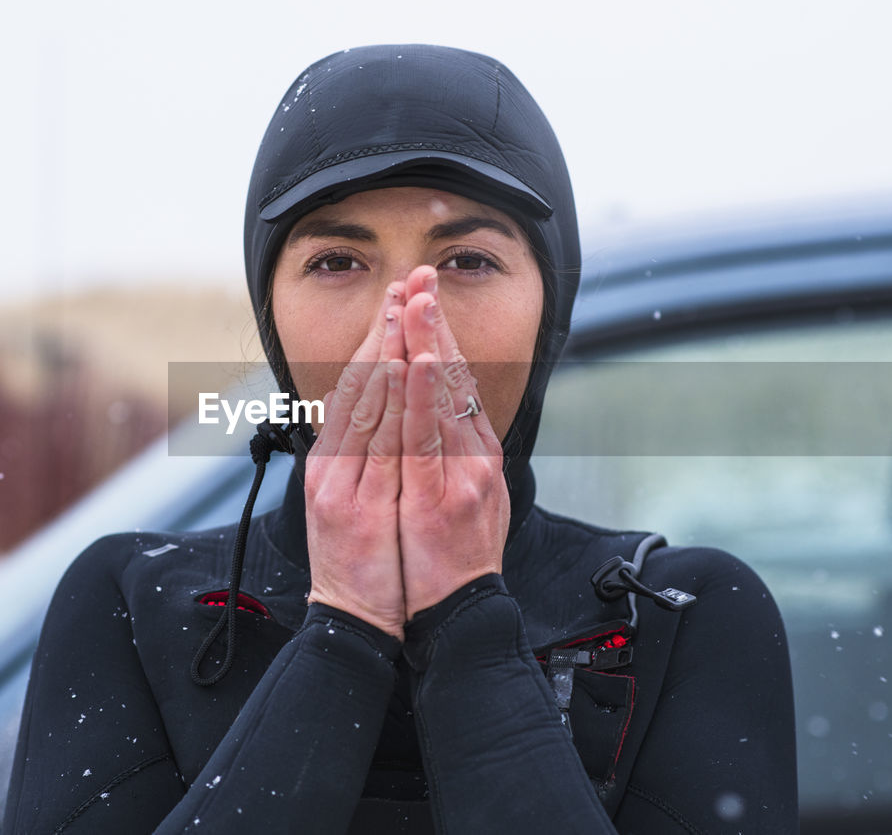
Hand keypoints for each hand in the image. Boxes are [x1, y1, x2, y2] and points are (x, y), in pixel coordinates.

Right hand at [304, 282, 409, 639]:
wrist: (355, 618)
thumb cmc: (365, 559)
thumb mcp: (360, 498)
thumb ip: (370, 454)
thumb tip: (387, 413)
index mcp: (334, 457)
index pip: (358, 383)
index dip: (380, 337)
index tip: (399, 297)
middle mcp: (333, 463)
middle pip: (362, 383)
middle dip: (387, 328)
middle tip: (407, 281)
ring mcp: (344, 483)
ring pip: (370, 404)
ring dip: (391, 350)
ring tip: (407, 306)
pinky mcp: (356, 506)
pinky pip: (382, 443)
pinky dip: (396, 401)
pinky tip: (408, 366)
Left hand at [398, 266, 509, 616]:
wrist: (459, 615)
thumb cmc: (449, 560)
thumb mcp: (454, 496)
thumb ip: (442, 453)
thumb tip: (424, 417)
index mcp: (472, 454)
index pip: (453, 382)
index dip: (437, 335)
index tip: (420, 296)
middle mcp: (473, 456)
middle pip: (453, 378)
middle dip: (434, 323)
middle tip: (420, 275)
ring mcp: (461, 475)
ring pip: (442, 398)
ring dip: (428, 344)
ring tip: (418, 301)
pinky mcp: (442, 497)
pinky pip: (429, 438)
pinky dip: (425, 396)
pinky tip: (421, 363)